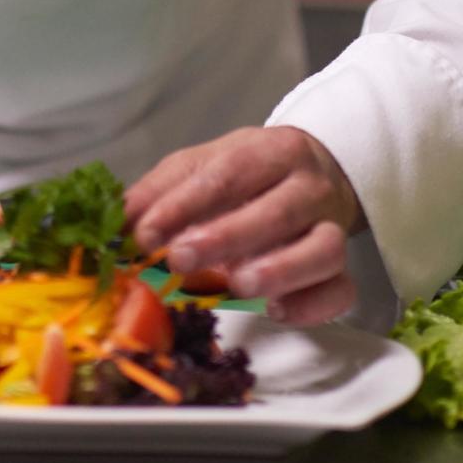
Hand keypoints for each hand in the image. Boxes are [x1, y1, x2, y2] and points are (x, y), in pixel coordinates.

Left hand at [125, 126, 363, 326]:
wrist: (314, 173)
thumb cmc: (247, 174)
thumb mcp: (204, 165)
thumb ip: (163, 190)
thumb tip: (118, 220)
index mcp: (271, 151)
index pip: (229, 172)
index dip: (186, 203)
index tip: (146, 234)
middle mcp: (308, 186)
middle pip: (278, 210)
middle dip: (226, 237)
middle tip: (179, 261)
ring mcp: (331, 228)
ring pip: (323, 249)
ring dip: (280, 270)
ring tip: (237, 286)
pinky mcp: (344, 269)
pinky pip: (342, 290)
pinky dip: (313, 305)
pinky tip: (277, 311)